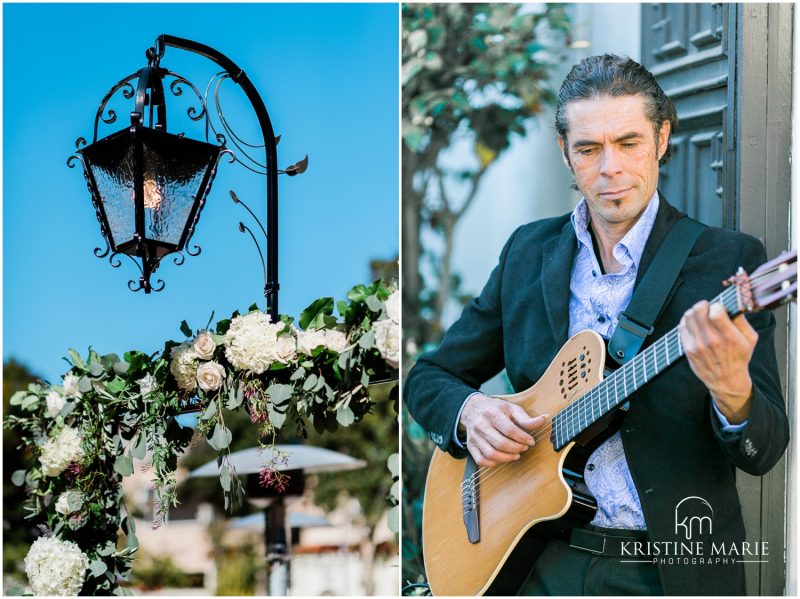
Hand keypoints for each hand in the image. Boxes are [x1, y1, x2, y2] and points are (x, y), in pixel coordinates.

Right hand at [459, 394, 548, 466]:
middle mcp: (481, 425)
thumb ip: (526, 418)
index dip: (523, 438)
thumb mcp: (511, 409)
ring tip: (516, 455)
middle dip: (517, 448)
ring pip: (491, 454)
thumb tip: (544, 419)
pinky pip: (481, 460)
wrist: (473, 409)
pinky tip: (502, 458)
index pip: (510, 430)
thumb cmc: (495, 409)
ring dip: (507, 458)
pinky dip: (493, 463)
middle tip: (524, 448)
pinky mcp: (470, 445)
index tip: (531, 441)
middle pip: (501, 443)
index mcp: (492, 413)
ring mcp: (474, 436)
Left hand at [679, 300, 757, 423]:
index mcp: (729, 337)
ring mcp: (697, 345)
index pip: (715, 311)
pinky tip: (694, 322)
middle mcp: (712, 340)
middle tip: (708, 308)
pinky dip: (687, 321)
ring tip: (701, 315)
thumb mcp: (750, 339)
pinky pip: (682, 327)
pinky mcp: (688, 349)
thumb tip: (732, 305)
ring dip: (695, 312)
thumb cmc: (738, 358)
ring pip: (688, 316)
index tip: (719, 308)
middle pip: (698, 310)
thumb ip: (741, 320)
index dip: (717, 305)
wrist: (726, 380)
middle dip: (704, 305)